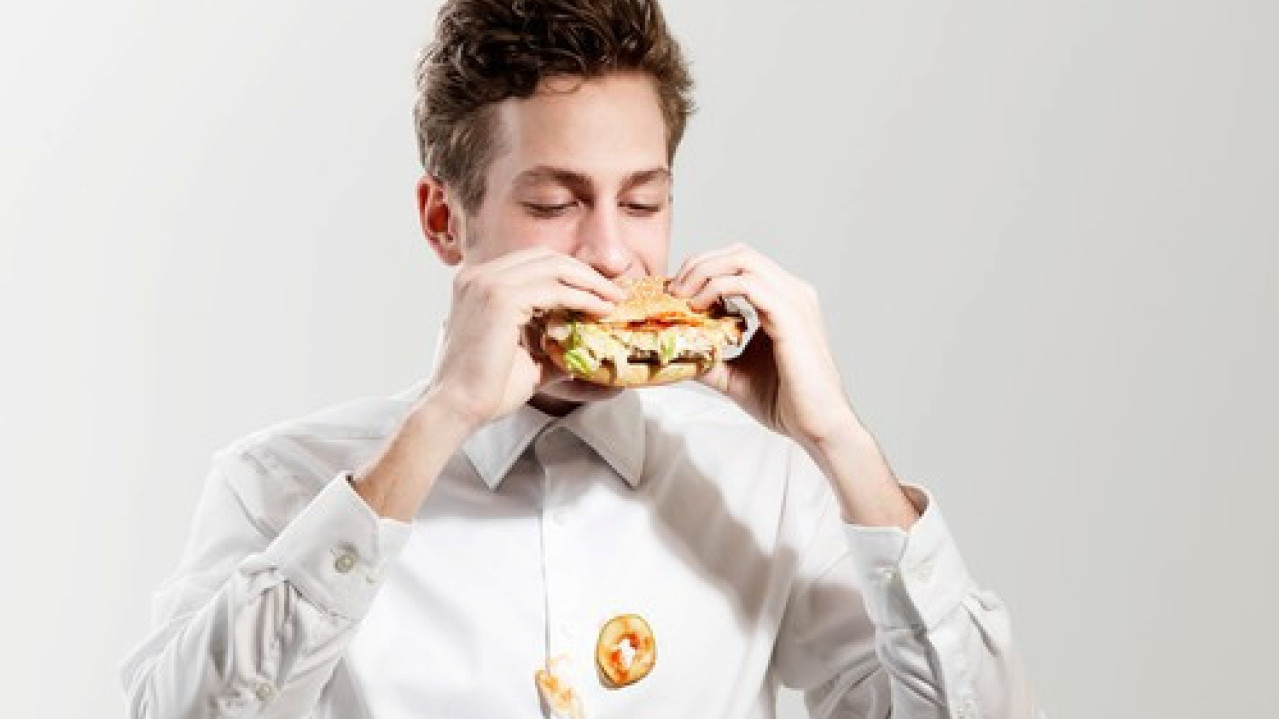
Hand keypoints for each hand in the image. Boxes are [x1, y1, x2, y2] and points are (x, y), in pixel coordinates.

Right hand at [423, 247, 624, 430]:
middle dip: (585, 273)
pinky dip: (583, 297)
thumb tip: (581, 348)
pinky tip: (600, 310)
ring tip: (614, 299)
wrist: (457, 408)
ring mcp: (488, 283)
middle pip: (547, 257)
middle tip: (614, 292)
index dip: (570, 272)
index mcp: (479, 282)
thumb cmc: (486, 389)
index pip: (534, 262)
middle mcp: (480, 275)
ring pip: (555, 267)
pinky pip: (555, 289)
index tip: (599, 290)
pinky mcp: (501, 298)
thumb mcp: (524, 357)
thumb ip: (549, 344)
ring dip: (590, 282)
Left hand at [670, 244, 856, 447]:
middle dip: (700, 263)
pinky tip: (700, 307)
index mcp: (782, 300)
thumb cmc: (786, 403)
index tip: (677, 292)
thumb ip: (709, 360)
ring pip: (742, 259)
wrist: (817, 427)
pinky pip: (748, 284)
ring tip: (682, 295)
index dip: (704, 269)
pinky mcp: (790, 316)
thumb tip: (677, 356)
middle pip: (739, 253)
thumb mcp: (734, 376)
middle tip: (674, 289)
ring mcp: (793, 301)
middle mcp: (791, 292)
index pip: (740, 264)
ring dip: (704, 271)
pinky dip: (717, 287)